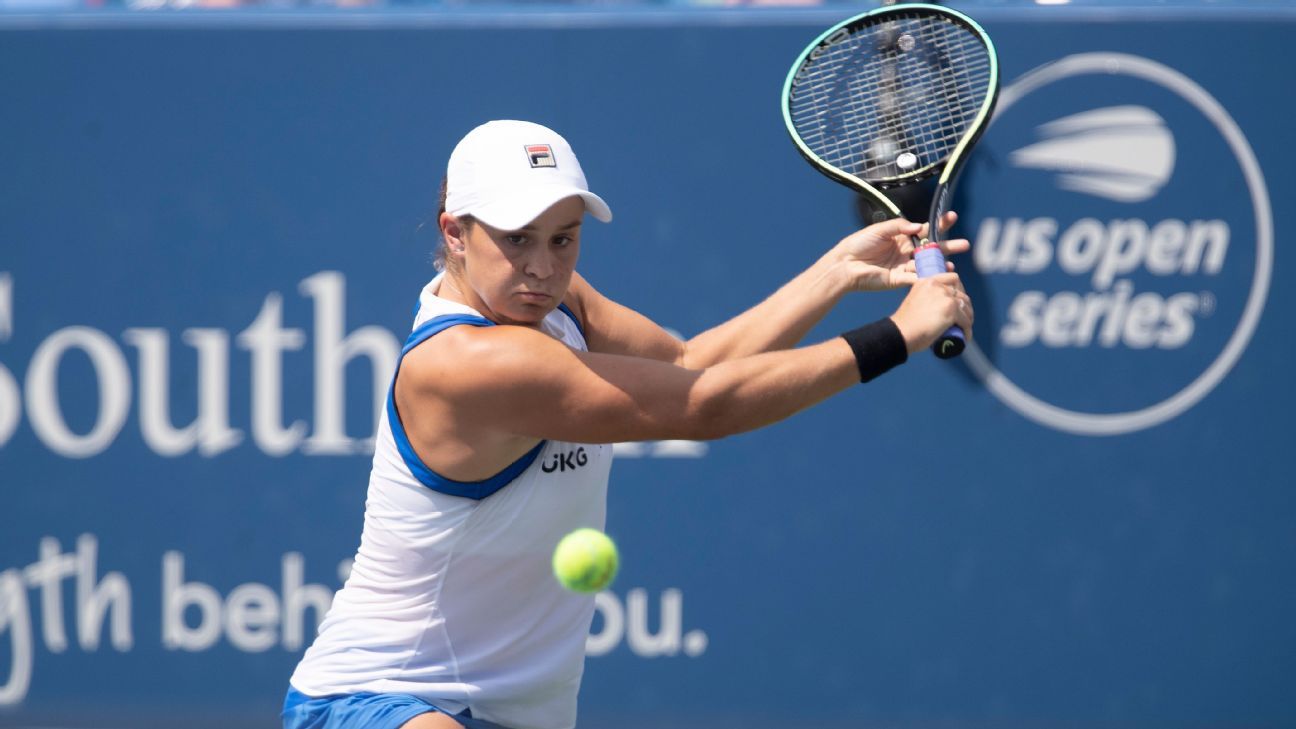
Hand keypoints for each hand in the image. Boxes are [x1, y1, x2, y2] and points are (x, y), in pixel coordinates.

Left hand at [829, 212, 968, 291]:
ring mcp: (904, 266)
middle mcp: (906, 252)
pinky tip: (941, 275)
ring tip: (954, 263)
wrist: (846, 264)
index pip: (924, 230)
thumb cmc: (859, 244)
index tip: (951, 217)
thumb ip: (900, 227)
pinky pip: (917, 278)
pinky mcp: (900, 280)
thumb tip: (918, 227)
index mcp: (902, 237)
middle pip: (931, 249)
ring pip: (927, 264)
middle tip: (964, 244)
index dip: (938, 224)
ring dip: (941, 264)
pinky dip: (929, 277)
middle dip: (948, 246)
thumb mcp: (880, 229)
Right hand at [889, 272, 973, 353]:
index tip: (959, 301)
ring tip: (965, 327)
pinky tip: (966, 336)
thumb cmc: (905, 323)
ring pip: (966, 306)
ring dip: (968, 317)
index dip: (959, 288)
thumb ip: (926, 298)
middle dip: (965, 305)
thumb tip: (938, 307)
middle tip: (963, 317)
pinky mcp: (951, 310)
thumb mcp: (915, 301)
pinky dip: (967, 329)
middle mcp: (937, 286)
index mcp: (927, 281)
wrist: (901, 333)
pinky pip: (966, 320)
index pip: (953, 277)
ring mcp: (945, 297)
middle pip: (962, 293)